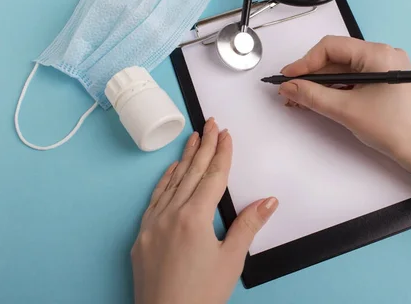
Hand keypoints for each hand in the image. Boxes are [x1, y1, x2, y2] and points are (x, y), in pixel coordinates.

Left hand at [131, 119, 277, 303]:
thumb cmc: (200, 296)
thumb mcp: (231, 261)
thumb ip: (248, 226)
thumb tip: (268, 201)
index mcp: (194, 218)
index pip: (213, 177)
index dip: (221, 153)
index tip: (225, 134)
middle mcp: (170, 215)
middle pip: (192, 173)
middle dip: (203, 146)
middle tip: (210, 124)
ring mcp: (152, 224)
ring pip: (171, 182)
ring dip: (184, 158)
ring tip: (192, 137)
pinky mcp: (141, 236)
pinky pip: (154, 199)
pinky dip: (164, 181)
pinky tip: (170, 171)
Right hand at [279, 36, 410, 165]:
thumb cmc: (391, 128)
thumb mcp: (346, 110)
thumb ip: (313, 96)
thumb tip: (288, 87)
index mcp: (377, 53)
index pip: (331, 47)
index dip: (305, 62)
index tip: (287, 78)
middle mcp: (383, 54)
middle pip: (337, 58)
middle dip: (312, 75)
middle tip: (290, 92)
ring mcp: (387, 67)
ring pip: (345, 70)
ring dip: (322, 84)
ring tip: (301, 100)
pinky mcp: (387, 81)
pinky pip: (356, 79)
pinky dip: (337, 89)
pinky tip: (321, 101)